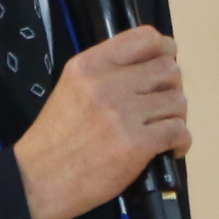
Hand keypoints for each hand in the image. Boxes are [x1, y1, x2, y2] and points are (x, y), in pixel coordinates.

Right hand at [17, 26, 188, 218]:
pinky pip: (179, 131)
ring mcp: (123, 114)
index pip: (146, 38)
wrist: (38, 181)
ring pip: (177, 101)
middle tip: (160, 106)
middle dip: (170, 88)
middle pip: (168, 69)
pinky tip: (169, 149)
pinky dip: (180, 142)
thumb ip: (105, 74)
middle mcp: (107, 83)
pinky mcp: (136, 144)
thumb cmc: (55, 139)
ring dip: (175, 116)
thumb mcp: (71, 89)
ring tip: (162, 130)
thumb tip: (148, 69)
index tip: (163, 65)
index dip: (164, 50)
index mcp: (90, 65)